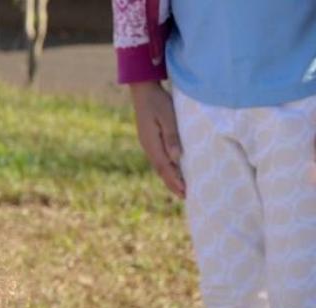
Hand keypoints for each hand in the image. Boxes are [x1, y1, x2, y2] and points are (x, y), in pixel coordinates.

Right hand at [129, 81, 184, 197]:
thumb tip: (176, 158)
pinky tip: (172, 170)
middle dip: (172, 183)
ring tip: (179, 188)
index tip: (185, 191)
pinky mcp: (150, 140)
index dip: (175, 180)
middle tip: (184, 196)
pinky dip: (166, 168)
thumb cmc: (158, 101)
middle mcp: (148, 147)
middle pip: (161, 170)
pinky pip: (158, 159)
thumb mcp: (168, 116)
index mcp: (152, 144)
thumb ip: (172, 137)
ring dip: (169, 177)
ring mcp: (148, 144)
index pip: (164, 167)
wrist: (143, 91)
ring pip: (159, 166)